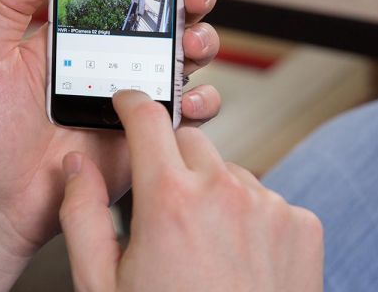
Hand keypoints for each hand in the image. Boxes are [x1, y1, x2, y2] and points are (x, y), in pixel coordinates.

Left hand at [0, 0, 221, 257]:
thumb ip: (7, 6)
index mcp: (79, 39)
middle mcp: (113, 63)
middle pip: (166, 23)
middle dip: (189, 3)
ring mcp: (134, 100)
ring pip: (185, 62)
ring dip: (200, 46)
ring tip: (190, 49)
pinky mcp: (147, 138)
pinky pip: (187, 117)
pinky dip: (200, 103)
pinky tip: (184, 102)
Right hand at [59, 91, 324, 291]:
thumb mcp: (102, 284)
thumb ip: (82, 214)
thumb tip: (75, 166)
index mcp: (169, 200)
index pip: (147, 118)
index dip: (132, 104)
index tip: (129, 103)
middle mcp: (224, 192)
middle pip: (191, 144)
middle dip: (172, 163)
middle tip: (163, 211)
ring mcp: (270, 206)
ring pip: (231, 174)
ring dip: (214, 195)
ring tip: (205, 251)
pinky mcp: (302, 225)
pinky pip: (268, 201)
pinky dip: (251, 219)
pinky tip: (239, 262)